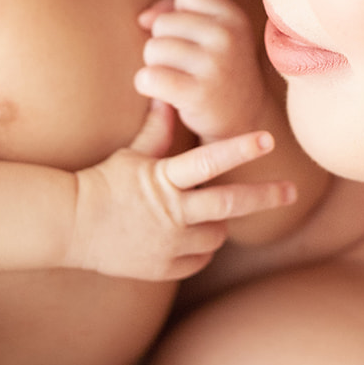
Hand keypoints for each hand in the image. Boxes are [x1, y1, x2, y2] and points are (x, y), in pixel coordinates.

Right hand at [69, 100, 293, 279]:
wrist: (71, 226)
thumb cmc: (103, 183)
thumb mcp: (132, 154)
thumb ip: (158, 130)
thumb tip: (168, 96)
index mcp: (165, 180)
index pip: (209, 160)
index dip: (240, 148)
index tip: (268, 138)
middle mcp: (173, 213)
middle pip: (230, 204)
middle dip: (265, 196)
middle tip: (291, 190)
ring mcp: (170, 244)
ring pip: (218, 234)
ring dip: (219, 224)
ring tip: (205, 213)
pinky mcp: (165, 268)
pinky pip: (200, 259)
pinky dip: (201, 248)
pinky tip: (188, 236)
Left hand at [135, 0, 266, 141]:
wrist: (242, 121)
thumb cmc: (217, 69)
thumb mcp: (212, 31)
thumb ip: (175, 10)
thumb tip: (143, 19)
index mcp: (233, 15)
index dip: (179, 10)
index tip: (190, 35)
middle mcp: (228, 36)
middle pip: (163, 23)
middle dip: (163, 43)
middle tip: (184, 65)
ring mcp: (215, 65)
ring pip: (153, 49)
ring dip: (156, 66)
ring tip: (177, 78)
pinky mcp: (198, 94)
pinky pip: (149, 77)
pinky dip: (147, 85)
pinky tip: (164, 93)